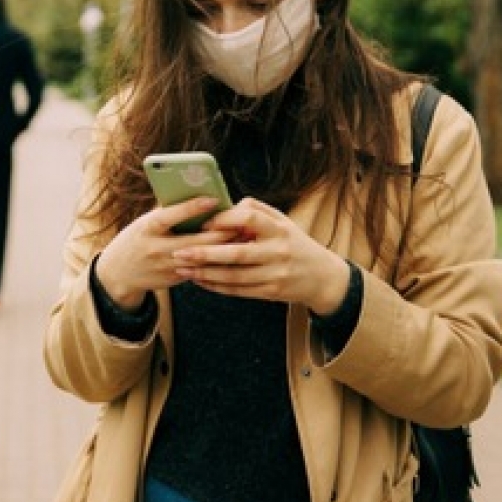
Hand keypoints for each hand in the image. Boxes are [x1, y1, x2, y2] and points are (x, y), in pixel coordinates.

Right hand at [94, 197, 236, 309]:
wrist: (119, 273)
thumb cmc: (137, 238)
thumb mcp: (144, 222)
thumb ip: (166, 212)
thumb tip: (195, 195)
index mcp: (146, 229)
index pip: (170, 216)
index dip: (191, 208)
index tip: (213, 199)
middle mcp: (155, 249)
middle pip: (194, 242)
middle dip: (219, 233)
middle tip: (241, 223)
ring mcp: (165, 267)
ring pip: (201, 259)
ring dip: (222, 249)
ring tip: (242, 238)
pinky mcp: (174, 279)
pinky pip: (199, 270)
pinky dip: (215, 261)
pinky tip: (231, 254)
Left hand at [171, 197, 349, 313]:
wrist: (322, 277)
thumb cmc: (294, 243)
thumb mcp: (282, 221)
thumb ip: (255, 211)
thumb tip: (224, 209)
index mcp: (279, 229)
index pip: (250, 219)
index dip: (225, 220)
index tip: (204, 223)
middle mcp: (278, 252)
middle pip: (237, 254)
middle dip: (205, 253)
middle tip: (179, 252)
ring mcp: (275, 274)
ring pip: (234, 276)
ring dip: (205, 273)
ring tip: (182, 268)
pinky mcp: (271, 292)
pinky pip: (238, 290)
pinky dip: (216, 286)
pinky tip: (199, 280)